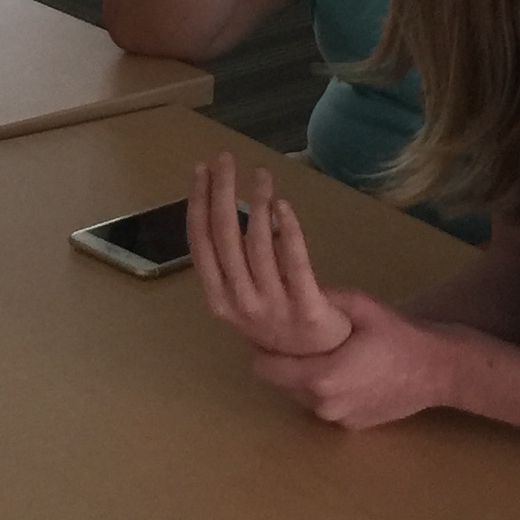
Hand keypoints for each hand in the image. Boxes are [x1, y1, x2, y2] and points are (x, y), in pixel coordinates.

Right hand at [189, 154, 352, 356]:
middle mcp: (240, 302)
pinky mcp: (306, 308)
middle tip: (225, 159)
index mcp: (218, 298)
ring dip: (258, 201)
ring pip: (257, 243)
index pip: (200, 243)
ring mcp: (273, 307)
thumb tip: (220, 208)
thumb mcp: (244, 298)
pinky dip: (286, 230)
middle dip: (223, 191)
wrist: (321, 361)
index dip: (198, 203)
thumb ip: (231, 264)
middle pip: (225, 236)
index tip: (201, 171)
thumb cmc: (279, 322)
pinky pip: (295, 261)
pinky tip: (282, 205)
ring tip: (261, 174)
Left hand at [249, 290, 465, 427]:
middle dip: (282, 361)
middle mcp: (324, 405)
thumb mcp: (363, 307)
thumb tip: (289, 284)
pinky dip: (324, 389)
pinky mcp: (352, 426)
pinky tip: (342, 370)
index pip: (265, 368)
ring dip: (303, 376)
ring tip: (319, 352)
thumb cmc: (401, 337)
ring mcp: (338, 419)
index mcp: (321, 378)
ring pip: (301, 396)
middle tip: (292, 337)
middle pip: (281, 382)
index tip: (263, 330)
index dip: (260, 348)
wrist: (442, 371)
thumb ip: (324, 299)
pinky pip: (324, 405)